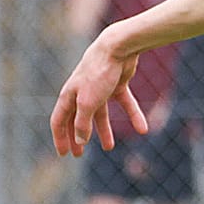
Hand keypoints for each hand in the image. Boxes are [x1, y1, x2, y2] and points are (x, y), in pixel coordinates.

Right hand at [50, 29, 146, 155]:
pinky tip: (143, 129)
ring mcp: (100, 89)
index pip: (59, 121)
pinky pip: (126, 104)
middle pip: (78, 120)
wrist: (117, 49)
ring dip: (104, 131)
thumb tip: (80, 140)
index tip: (64, 154)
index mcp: (69, 96)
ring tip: (109, 147)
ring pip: (101, 114)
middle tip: (79, 154)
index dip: (60, 138)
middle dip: (78, 137)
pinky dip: (134, 116)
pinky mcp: (118, 84)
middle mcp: (82, 93)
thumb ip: (83, 122)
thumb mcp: (89, 102)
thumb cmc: (98, 74)